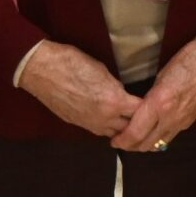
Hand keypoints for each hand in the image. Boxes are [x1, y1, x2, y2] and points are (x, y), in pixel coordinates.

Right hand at [20, 42, 140, 138]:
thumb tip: (121, 93)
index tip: (153, 104)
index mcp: (114, 101)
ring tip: (129, 121)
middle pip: (130, 128)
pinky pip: (98, 131)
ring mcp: (89, 124)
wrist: (42, 70)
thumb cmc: (72, 62)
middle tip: (145, 116)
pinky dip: (107, 127)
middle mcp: (104, 118)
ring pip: (114, 134)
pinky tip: (110, 119)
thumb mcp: (102, 70)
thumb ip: (115, 86)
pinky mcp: (77, 124)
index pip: (141, 111)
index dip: (149, 108)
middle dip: (138, 122)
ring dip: (122, 128)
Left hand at [113, 36, 195, 153]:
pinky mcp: (190, 121)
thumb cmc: (188, 59)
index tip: (113, 140)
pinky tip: (153, 132)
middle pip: (145, 144)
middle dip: (130, 146)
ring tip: (134, 139)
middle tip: (120, 142)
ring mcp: (182, 121)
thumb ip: (150, 97)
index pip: (135, 132)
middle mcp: (171, 117)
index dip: (122, 140)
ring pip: (158, 145)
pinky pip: (170, 136)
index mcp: (160, 103)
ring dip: (144, 145)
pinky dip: (158, 139)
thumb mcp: (161, 75)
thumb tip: (139, 110)